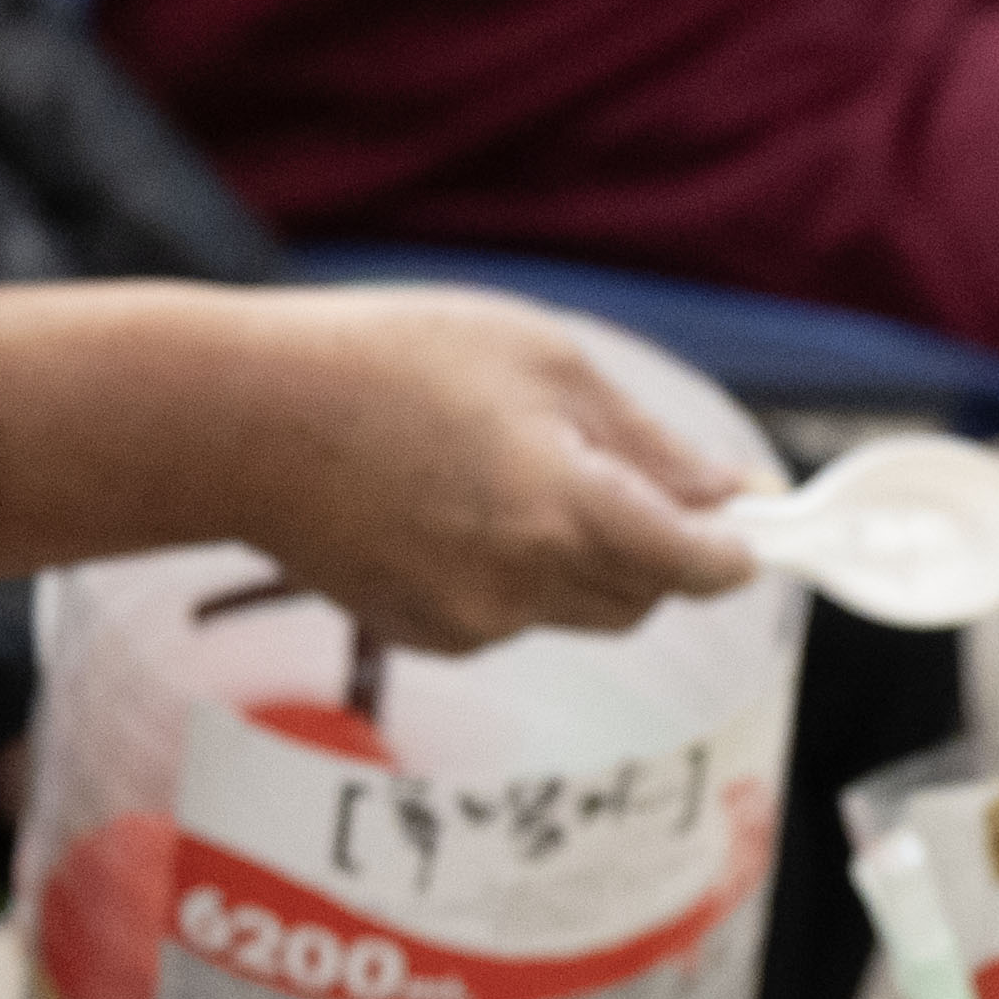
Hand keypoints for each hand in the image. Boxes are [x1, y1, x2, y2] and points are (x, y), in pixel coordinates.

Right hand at [195, 290, 765, 652]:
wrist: (244, 421)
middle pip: (645, 597)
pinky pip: (511, 617)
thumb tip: (728, 494)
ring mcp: (472, 622)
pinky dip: (516, 574)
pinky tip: (456, 507)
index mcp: (566, 507)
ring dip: (584, 558)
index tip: (754, 536)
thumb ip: (647, 441)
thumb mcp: (542, 361)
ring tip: (514, 471)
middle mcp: (525, 583)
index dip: (737, 554)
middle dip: (660, 550)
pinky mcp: (427, 637)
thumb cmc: (390, 362)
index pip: (696, 567)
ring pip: (578, 609)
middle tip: (626, 474)